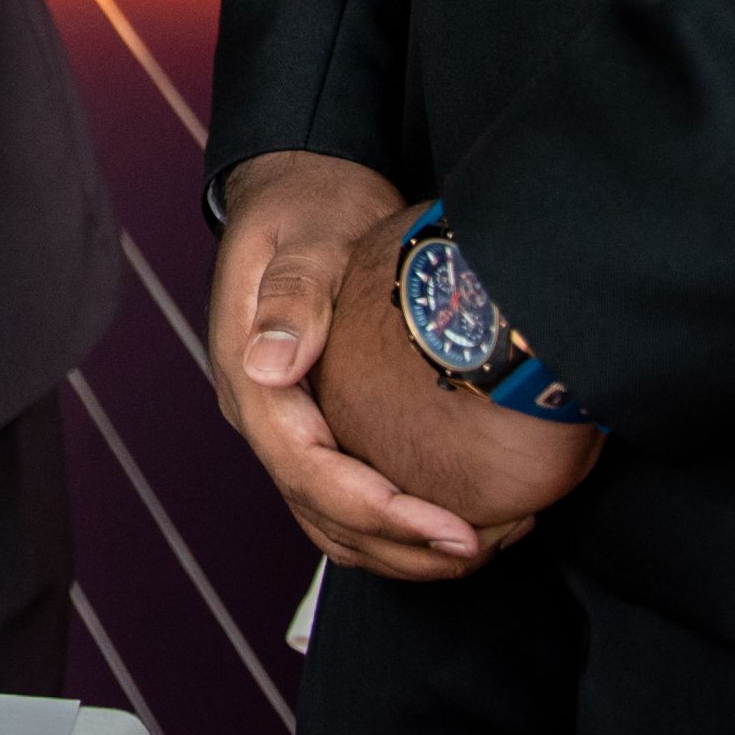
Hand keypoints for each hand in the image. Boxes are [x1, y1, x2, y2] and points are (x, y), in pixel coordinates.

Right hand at [210, 152, 527, 578]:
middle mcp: (260, 411)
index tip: (453, 529)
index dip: (382, 513)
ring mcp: (284, 422)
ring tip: (482, 543)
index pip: (308, 473)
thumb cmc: (308, 204)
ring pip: (333, 521)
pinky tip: (455, 514)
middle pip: (322, 513)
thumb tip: (269, 366)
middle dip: (402, 546)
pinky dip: (398, 525)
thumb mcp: (306, 237)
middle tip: (485, 546)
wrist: (300, 185)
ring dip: (402, 548)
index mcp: (250, 377)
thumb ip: (292, 297)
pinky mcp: (314, 421)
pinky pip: (347, 500)